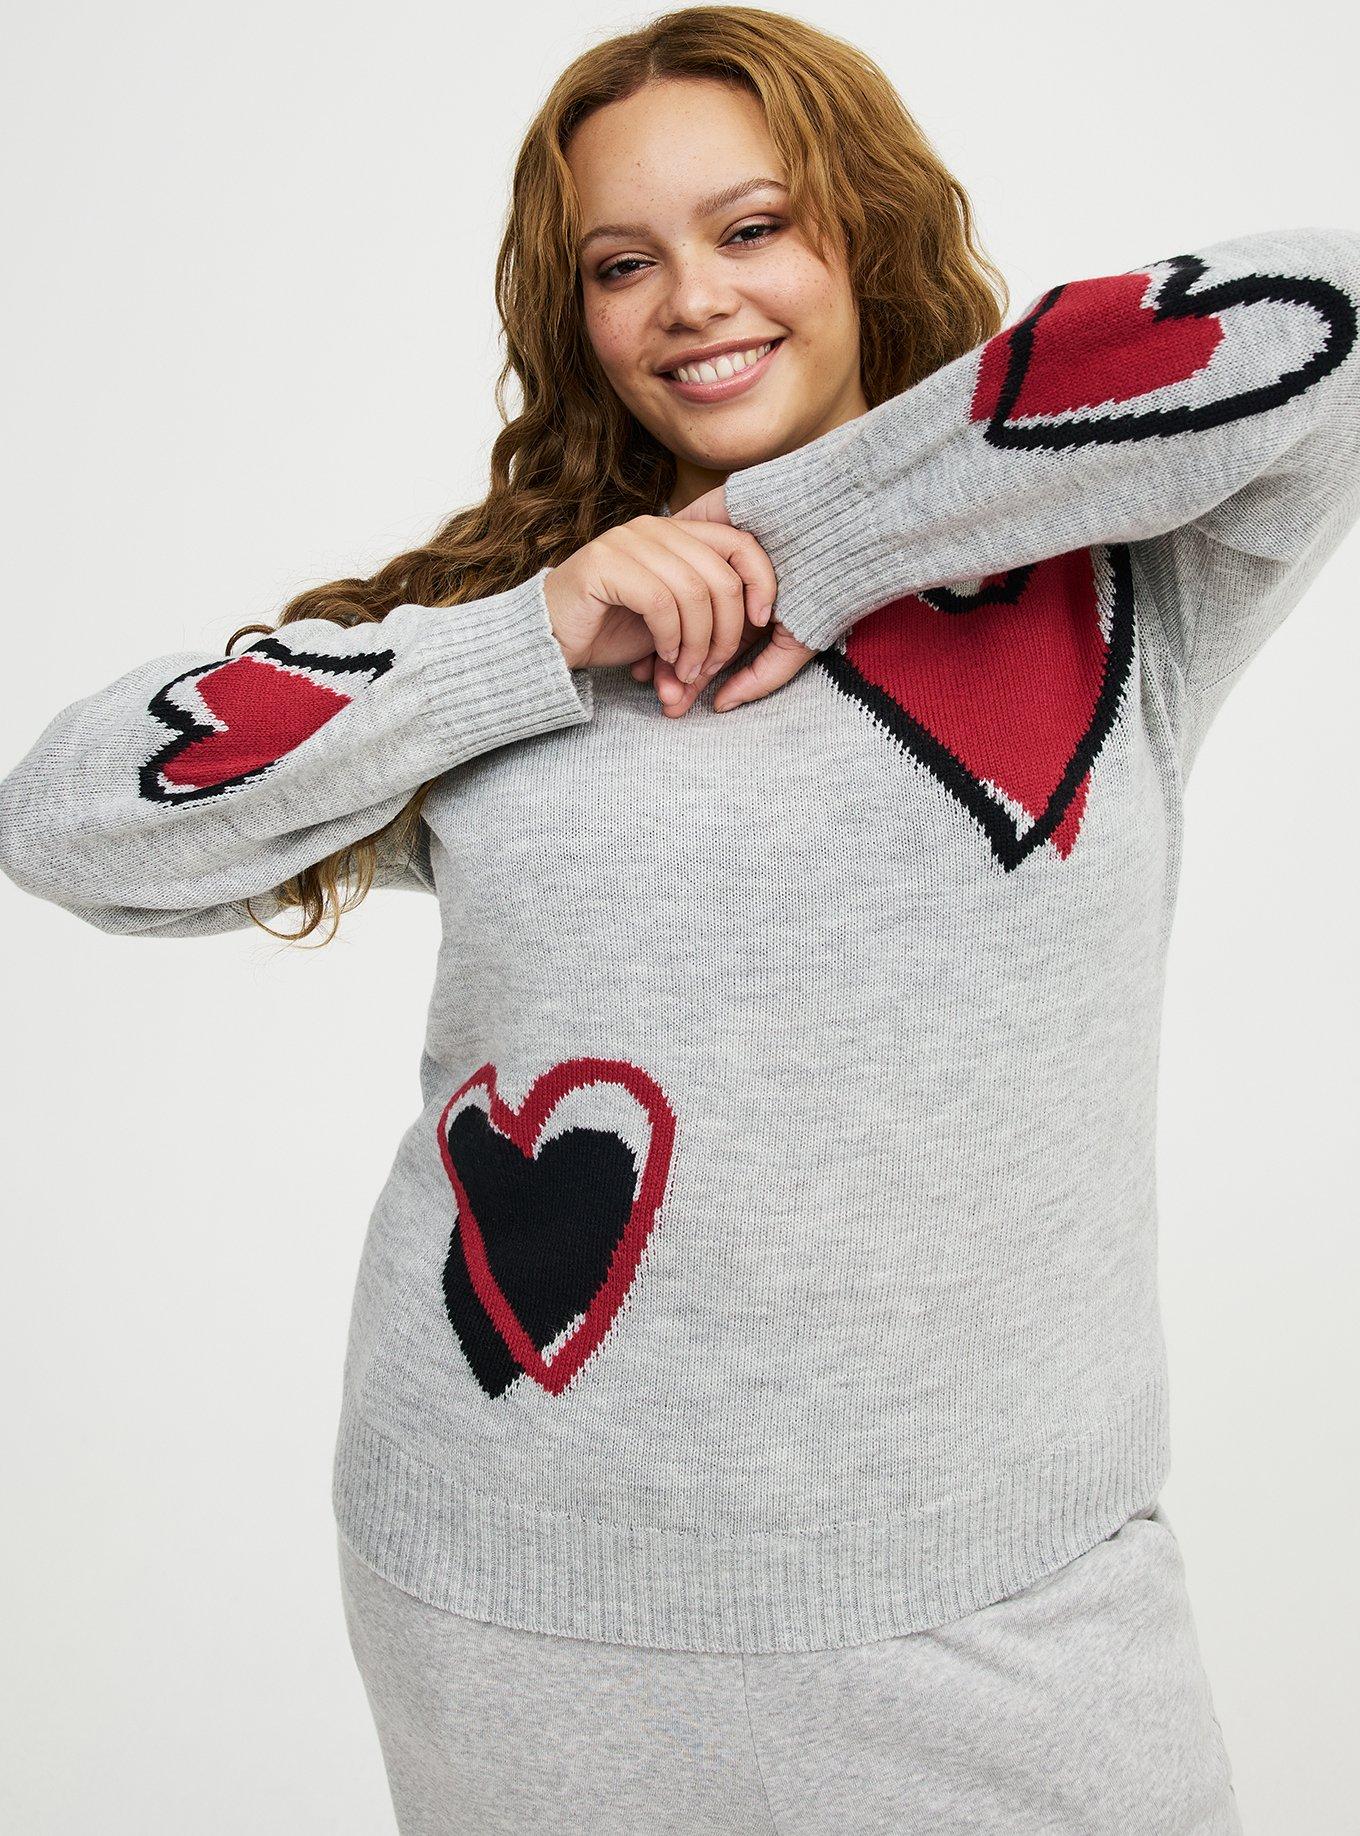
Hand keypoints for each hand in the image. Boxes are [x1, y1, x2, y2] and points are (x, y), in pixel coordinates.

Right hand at [541, 512, 776, 688]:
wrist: (550, 640)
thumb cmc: (612, 630)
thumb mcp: (675, 616)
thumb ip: (709, 605)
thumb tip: (761, 619)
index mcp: (675, 532)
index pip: (740, 542)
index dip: (761, 582)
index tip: (761, 623)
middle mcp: (654, 528)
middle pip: (721, 576)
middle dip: (726, 632)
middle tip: (711, 668)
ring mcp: (627, 541)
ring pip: (694, 593)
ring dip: (698, 644)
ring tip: (685, 671)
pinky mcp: (604, 564)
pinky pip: (660, 603)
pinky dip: (670, 638)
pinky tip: (662, 658)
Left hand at [654, 485, 816, 714]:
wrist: (823, 527)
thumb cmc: (816, 589)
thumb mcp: (794, 644)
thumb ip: (759, 678)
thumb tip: (718, 705)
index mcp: (742, 616)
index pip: (706, 653)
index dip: (688, 680)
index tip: (670, 705)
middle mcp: (720, 591)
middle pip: (682, 634)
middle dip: (667, 667)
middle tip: (656, 694)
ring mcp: (705, 557)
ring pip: (669, 604)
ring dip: (653, 637)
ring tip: (640, 670)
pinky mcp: (695, 526)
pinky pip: (666, 562)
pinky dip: (653, 592)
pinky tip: (640, 622)